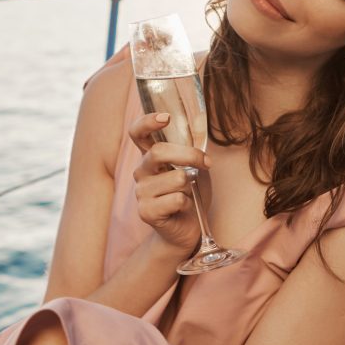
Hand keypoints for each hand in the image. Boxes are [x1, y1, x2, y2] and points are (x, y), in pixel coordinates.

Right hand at [128, 111, 210, 254]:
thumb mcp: (197, 165)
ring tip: (188, 194)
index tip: (165, 117)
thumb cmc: (192, 193)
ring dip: (191, 186)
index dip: (147, 122)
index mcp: (150, 157)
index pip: (138, 133)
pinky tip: (183, 208)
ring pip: (175, 178)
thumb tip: (200, 115)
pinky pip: (176, 199)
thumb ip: (194, 142)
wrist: (189, 228)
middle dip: (189, 155)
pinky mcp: (146, 212)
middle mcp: (141, 172)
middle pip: (159, 152)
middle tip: (206, 163)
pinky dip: (188, 203)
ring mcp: (141, 192)